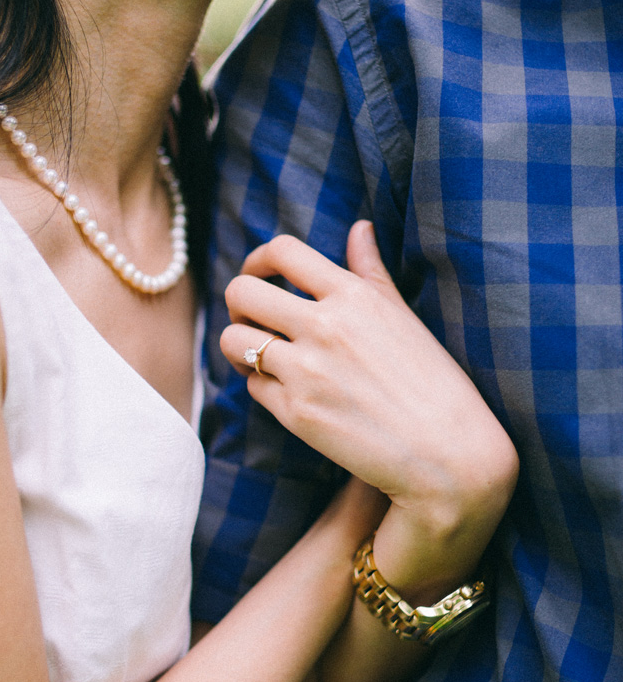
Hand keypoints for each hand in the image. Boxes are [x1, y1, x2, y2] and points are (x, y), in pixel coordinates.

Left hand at [221, 222, 517, 536]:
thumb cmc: (433, 383)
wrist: (448, 454)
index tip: (259, 274)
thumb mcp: (403, 316)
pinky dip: (261, 384)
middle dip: (239, 303)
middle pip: (242, 292)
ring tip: (260, 354)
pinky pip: (252, 385)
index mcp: (354, 295)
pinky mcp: (296, 413)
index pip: (283, 251)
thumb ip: (371, 271)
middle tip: (253, 318)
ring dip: (239, 345)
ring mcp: (307, 370)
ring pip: (234, 340)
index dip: (258, 259)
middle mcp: (325, 326)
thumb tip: (358, 228)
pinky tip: (286, 390)